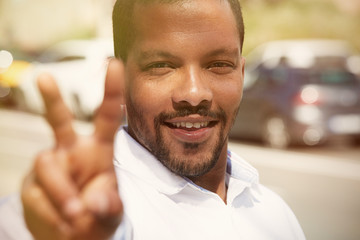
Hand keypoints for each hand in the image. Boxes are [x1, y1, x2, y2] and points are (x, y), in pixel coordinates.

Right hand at [21, 59, 124, 239]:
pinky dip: (51, 212)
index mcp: (99, 150)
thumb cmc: (97, 216)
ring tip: (76, 217)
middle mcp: (72, 151)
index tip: (114, 63)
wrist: (73, 237)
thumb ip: (108, 205)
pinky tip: (62, 221)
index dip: (111, 91)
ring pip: (47, 166)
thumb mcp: (111, 212)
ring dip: (62, 194)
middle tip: (45, 78)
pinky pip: (37, 194)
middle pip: (59, 120)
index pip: (107, 116)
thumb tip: (94, 202)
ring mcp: (50, 165)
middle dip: (53, 99)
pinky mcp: (31, 183)